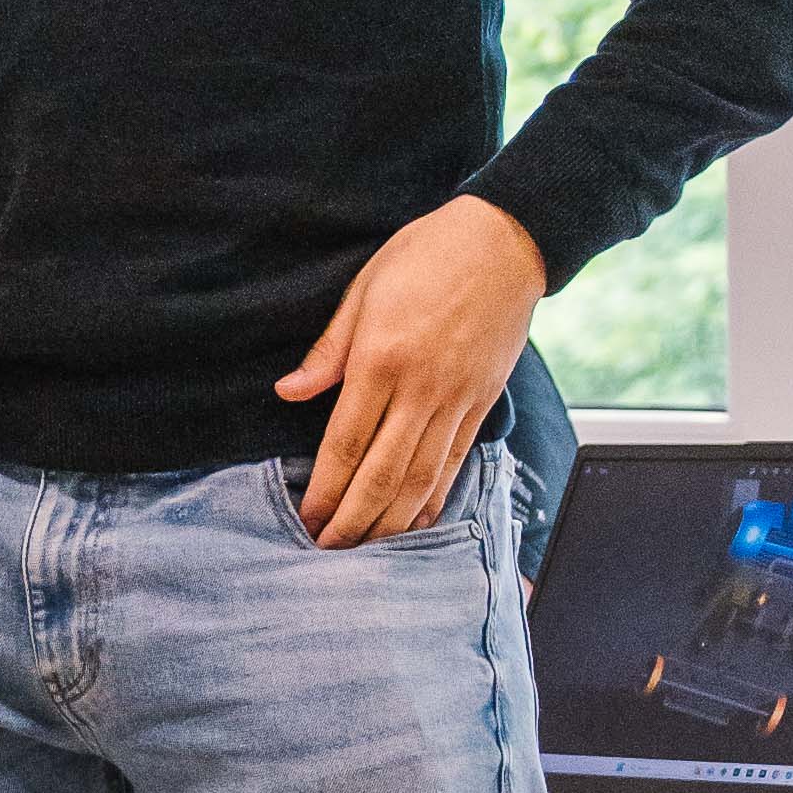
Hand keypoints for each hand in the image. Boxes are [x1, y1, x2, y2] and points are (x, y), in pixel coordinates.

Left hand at [276, 195, 544, 544]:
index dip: (325, 488)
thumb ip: (328, 350)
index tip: (306, 518)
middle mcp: (421, 388)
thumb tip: (288, 393)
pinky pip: (456, 462)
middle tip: (328, 552)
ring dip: (391, 522)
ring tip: (366, 550)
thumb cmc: (426, 254)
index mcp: (382, 359)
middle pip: (383, 474)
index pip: (346, 442)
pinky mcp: (483, 402)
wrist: (504, 241)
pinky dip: (435, 499)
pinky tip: (416, 522)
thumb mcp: (364, 289)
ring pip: (422, 478)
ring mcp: (457, 398)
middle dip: (353, 520)